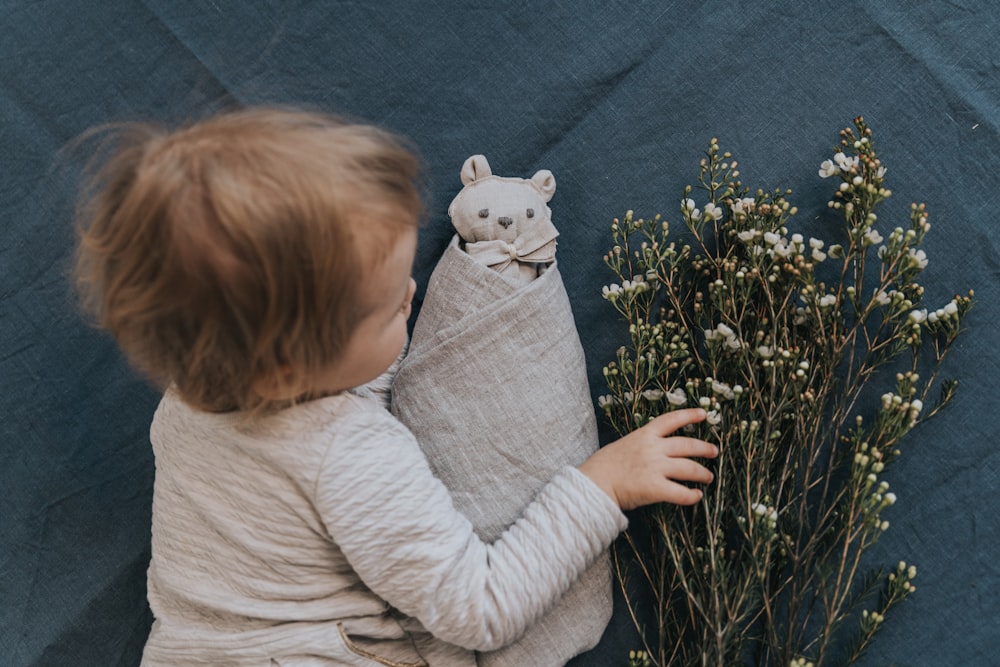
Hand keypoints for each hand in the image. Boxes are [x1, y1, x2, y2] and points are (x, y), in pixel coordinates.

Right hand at [578, 408, 717, 509]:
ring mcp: (655, 468)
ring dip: (702, 473)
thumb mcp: (624, 445)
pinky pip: (681, 493)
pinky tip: (696, 496)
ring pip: (689, 468)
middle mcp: (653, 448)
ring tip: (708, 477)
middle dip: (704, 448)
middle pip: (688, 445)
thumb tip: (657, 451)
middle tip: (714, 451)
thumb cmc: (604, 466)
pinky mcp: (655, 488)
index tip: (704, 414)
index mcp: (644, 435)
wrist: (594, 482)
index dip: (690, 415)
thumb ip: (642, 445)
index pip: (671, 420)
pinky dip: (692, 496)